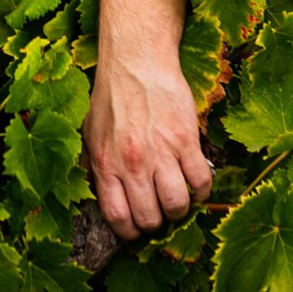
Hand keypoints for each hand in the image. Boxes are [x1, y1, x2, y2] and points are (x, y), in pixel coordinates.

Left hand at [83, 56, 211, 239]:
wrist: (136, 61)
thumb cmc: (112, 96)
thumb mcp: (90, 133)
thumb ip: (95, 166)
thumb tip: (99, 194)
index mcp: (106, 164)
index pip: (119, 218)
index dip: (131, 232)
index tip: (138, 228)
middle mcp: (133, 164)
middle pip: (150, 218)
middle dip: (157, 221)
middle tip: (160, 210)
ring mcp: (161, 153)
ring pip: (178, 206)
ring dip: (180, 209)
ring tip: (178, 197)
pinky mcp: (186, 140)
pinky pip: (201, 181)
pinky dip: (202, 190)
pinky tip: (195, 182)